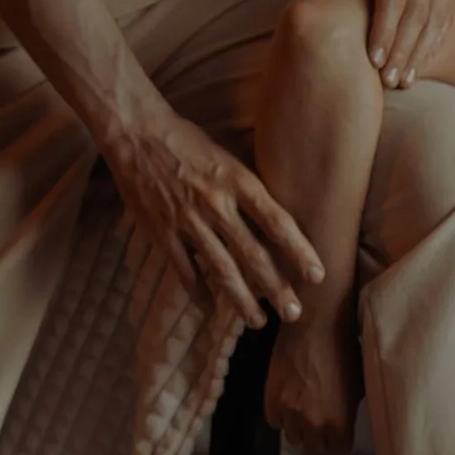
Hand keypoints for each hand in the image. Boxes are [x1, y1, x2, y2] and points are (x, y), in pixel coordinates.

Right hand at [104, 111, 323, 328]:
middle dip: (276, 288)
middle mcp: (215, 204)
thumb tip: (276, 221)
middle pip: (253, 254)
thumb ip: (248, 189)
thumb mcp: (228, 157)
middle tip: (294, 313)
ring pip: (220, 270)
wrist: (136, 133)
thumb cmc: (187, 140)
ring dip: (241, 300)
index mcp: (237, 181)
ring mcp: (186, 221)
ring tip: (258, 322)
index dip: (299, 251)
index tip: (317, 276)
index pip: (277, 222)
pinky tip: (211, 309)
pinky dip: (198, 293)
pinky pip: (184, 271)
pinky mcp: (161, 232)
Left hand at [315, 0, 454, 88]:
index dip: (384, 32)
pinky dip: (434, 40)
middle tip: (389, 82)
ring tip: (405, 81)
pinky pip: (446, 13)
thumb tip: (301, 23)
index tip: (374, 62)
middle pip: (416, 11)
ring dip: (420, 52)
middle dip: (403, 50)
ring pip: (436, 15)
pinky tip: (420, 63)